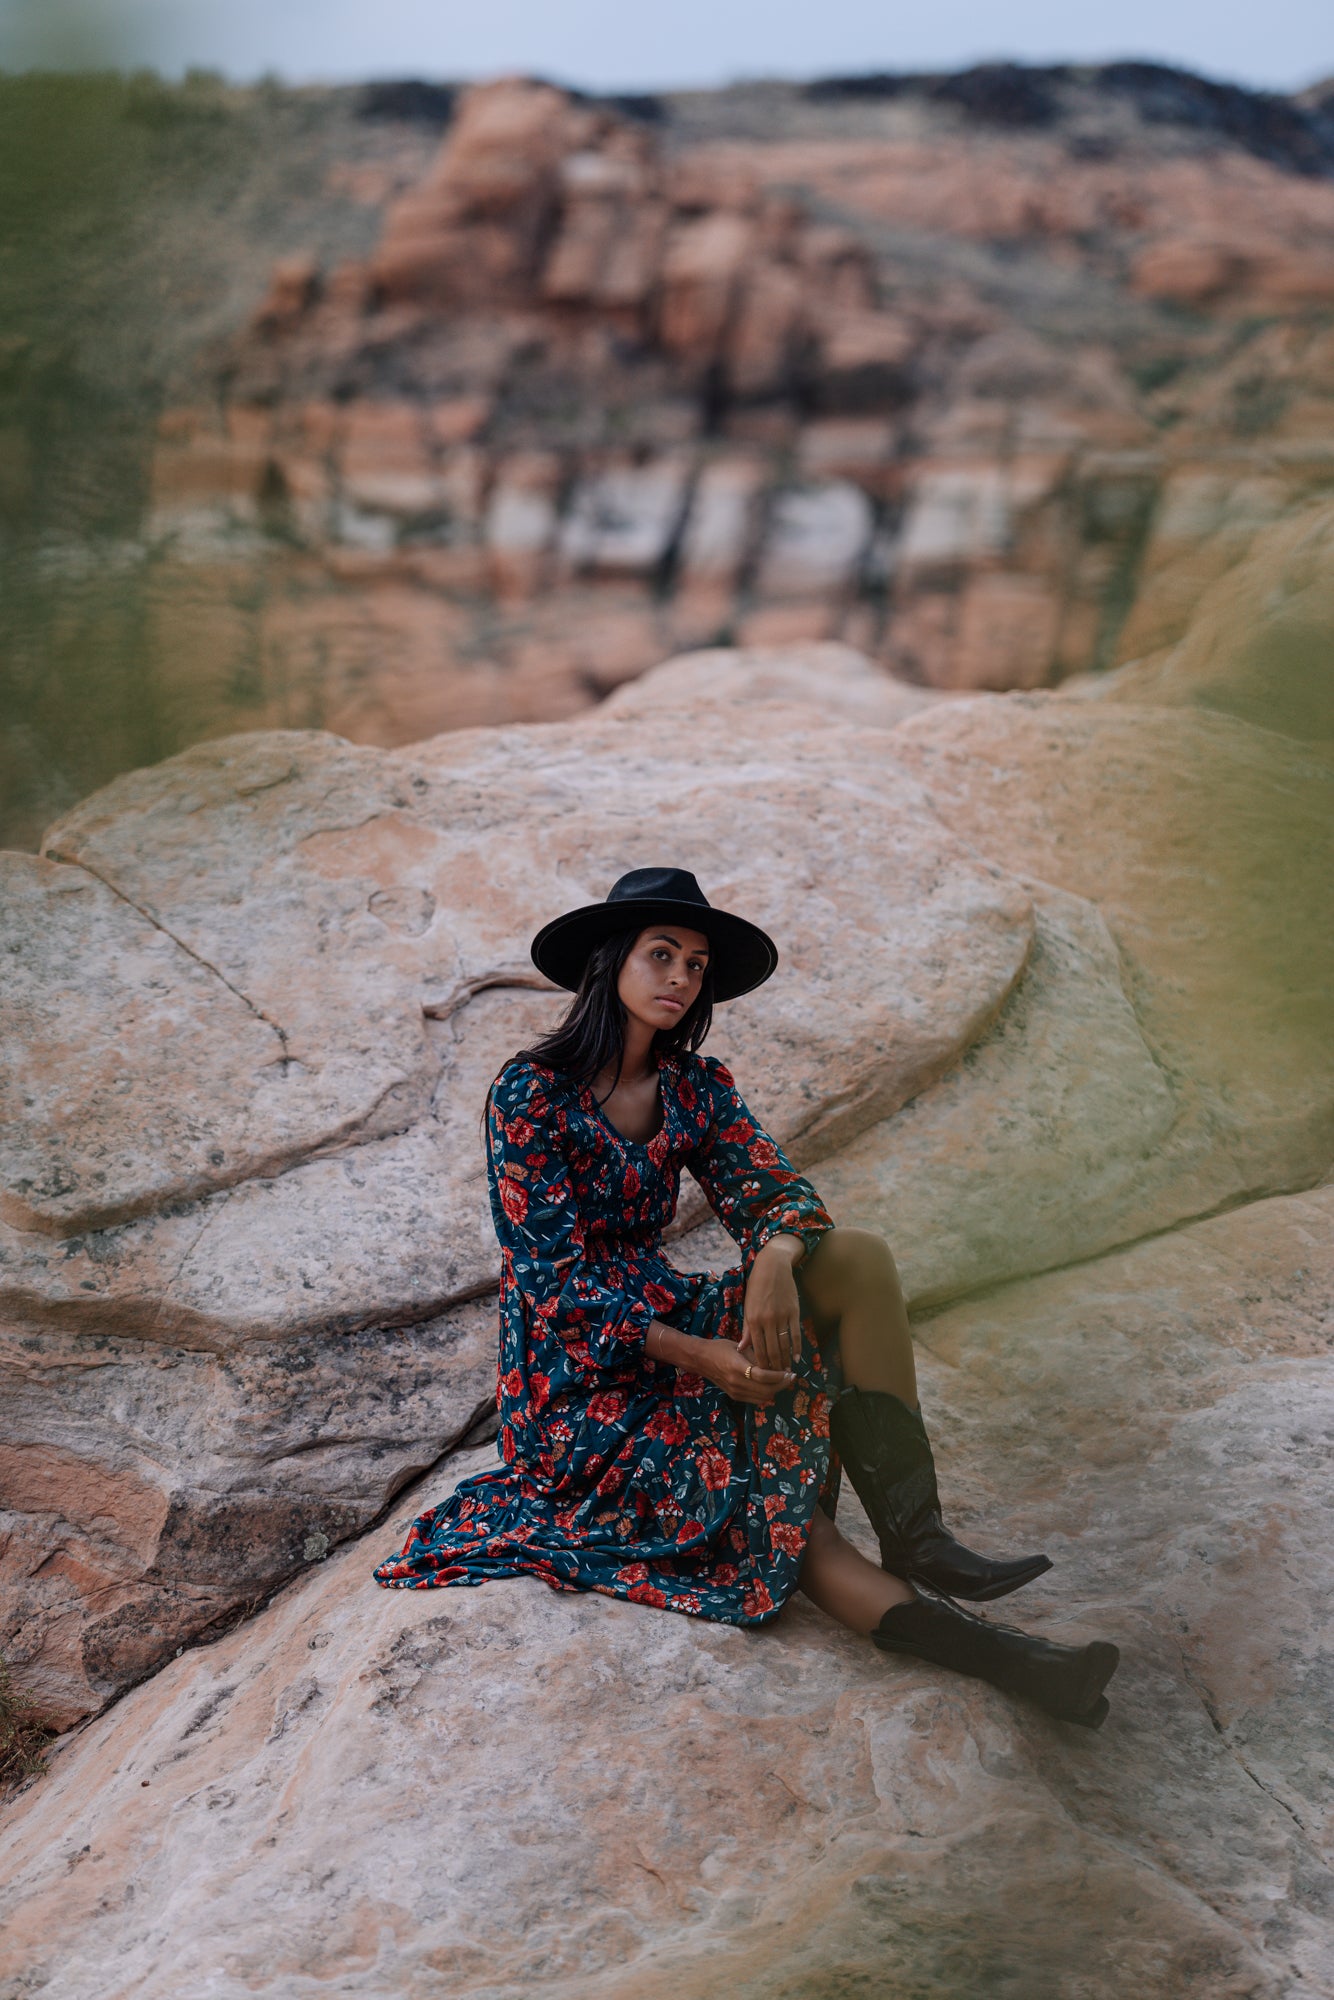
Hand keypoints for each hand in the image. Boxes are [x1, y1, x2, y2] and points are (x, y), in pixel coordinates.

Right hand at [702, 1339, 793, 1406]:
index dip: (779, 1376)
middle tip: (790, 1376)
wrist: (701, 1360)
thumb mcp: (740, 1347)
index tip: (789, 1371)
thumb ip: (757, 1356)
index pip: (763, 1376)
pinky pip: (756, 1399)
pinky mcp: (735, 1396)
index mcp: (737, 1366)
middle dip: (781, 1385)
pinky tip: (771, 1385)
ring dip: (775, 1390)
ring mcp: (735, 1392)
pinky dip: (766, 1393)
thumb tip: (777, 1364)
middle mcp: (736, 1382)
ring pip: (763, 1398)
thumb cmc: (721, 1348)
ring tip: (782, 1380)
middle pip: (766, 1390)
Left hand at [740, 1238, 803, 1372]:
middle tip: (777, 1379)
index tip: (763, 1376)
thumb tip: (743, 1349)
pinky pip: (795, 1334)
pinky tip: (797, 1358)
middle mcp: (767, 1320)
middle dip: (774, 1367)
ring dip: (786, 1361)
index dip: (761, 1364)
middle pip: (772, 1350)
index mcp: (753, 1320)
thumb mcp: (748, 1306)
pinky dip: (797, 1348)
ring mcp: (781, 1316)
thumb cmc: (757, 1286)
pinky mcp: (793, 1312)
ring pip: (784, 1345)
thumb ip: (747, 1329)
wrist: (772, 1266)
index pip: (757, 1348)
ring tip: (787, 1372)